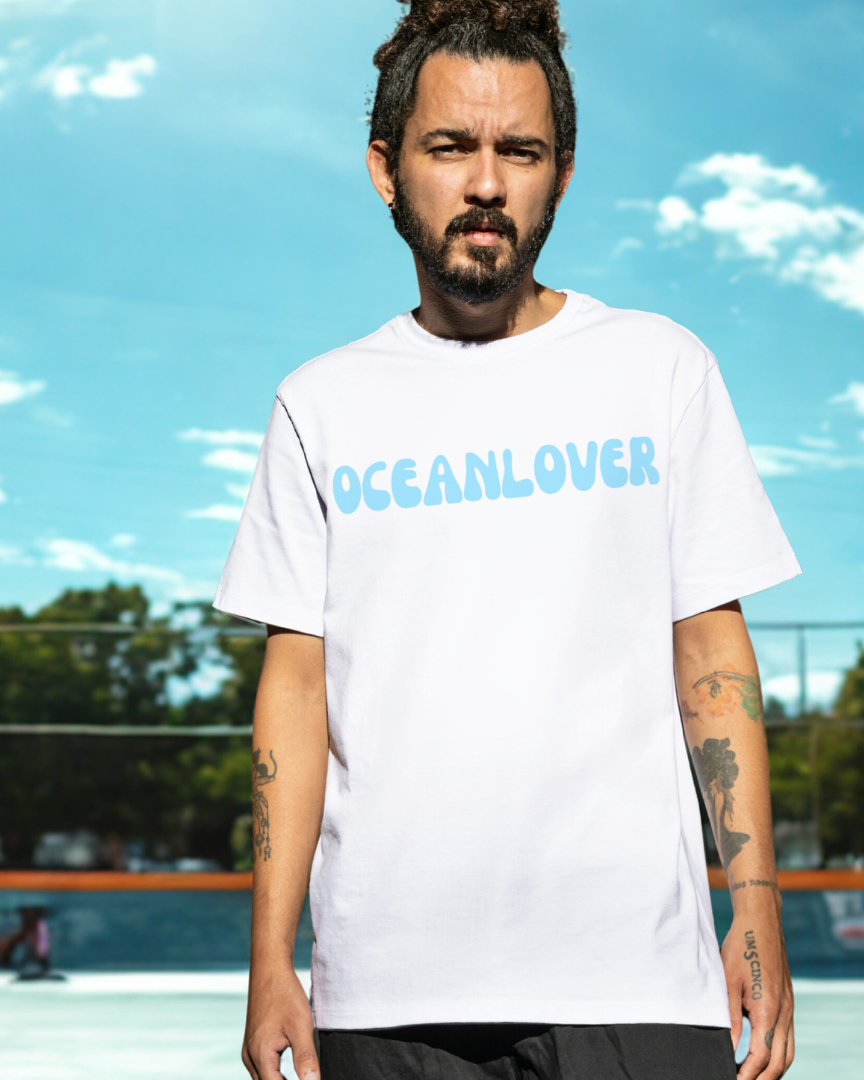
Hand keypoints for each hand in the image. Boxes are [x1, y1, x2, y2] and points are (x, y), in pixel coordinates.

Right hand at [242, 966, 319, 1079]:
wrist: (269, 969)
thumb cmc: (285, 994)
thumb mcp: (301, 1026)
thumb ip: (306, 1059)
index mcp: (260, 1055)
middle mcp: (250, 1056)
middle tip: (308, 1077)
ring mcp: (249, 1050)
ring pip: (263, 1078)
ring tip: (302, 1076)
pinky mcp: (252, 1044)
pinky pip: (261, 1068)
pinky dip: (274, 1074)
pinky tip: (289, 1074)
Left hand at [721, 896, 793, 1077]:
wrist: (761, 922)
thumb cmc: (740, 948)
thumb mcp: (727, 982)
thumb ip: (729, 1017)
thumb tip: (728, 1048)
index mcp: (768, 1010)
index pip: (761, 1057)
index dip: (747, 1075)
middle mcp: (784, 1013)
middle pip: (779, 1062)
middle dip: (762, 1079)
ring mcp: (789, 1008)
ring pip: (788, 1052)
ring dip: (773, 1070)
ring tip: (751, 1076)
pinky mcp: (788, 1002)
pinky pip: (788, 1037)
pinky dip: (778, 1053)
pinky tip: (762, 1055)